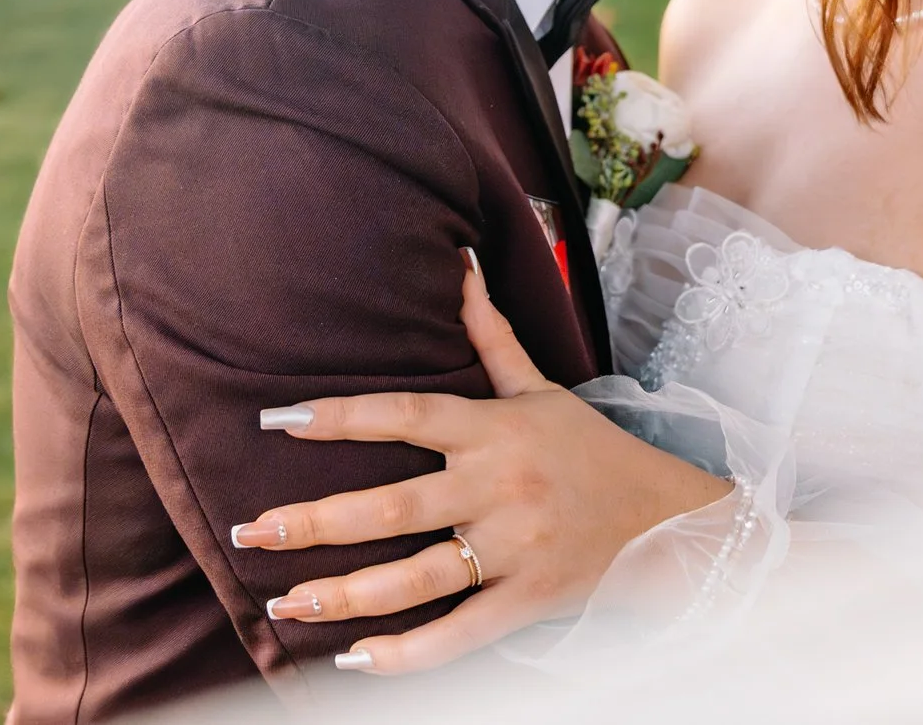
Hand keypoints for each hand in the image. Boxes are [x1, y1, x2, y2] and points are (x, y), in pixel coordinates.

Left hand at [229, 248, 728, 674]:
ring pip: (418, 577)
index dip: (340, 417)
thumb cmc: (591, 450)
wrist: (670, 519)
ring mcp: (515, 547)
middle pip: (396, 506)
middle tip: (253, 530)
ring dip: (346, 594)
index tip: (275, 421)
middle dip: (317, 521)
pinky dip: (409, 654)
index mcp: (494, 429)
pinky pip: (461, 633)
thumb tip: (460, 262)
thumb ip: (491, 334)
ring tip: (286, 601)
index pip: (405, 415)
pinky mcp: (531, 600)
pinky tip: (356, 659)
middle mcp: (499, 486)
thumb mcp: (541, 388)